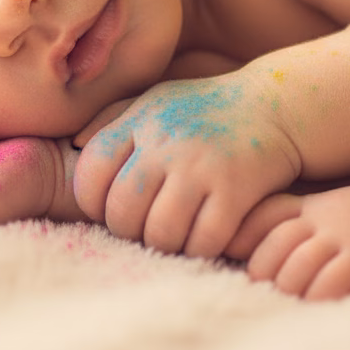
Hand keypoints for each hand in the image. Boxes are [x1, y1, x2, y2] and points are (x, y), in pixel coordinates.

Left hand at [73, 78, 299, 257]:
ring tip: (175, 236)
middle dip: (129, 231)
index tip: (111, 207)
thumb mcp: (156, 100)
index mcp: (141, 120)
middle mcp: (165, 140)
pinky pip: (203, 240)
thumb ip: (113, 120)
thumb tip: (74, 145)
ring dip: (165, 245)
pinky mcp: (236, 188)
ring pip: (160, 233)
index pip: (91, 171)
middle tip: (145, 229)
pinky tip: (206, 238)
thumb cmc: (206, 110)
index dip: (92, 200)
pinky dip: (200, 249)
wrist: (275, 105)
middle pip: (122, 210)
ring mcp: (201, 164)